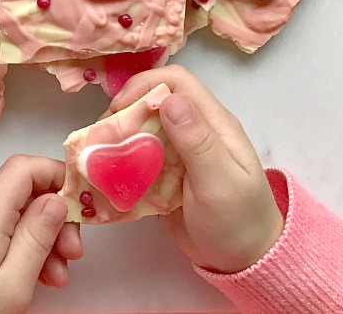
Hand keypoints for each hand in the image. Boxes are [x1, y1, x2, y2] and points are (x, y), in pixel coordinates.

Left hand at [0, 155, 82, 313]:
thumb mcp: (14, 282)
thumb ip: (37, 237)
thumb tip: (58, 199)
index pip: (23, 167)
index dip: (56, 174)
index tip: (80, 201)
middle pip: (26, 191)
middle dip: (56, 217)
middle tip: (73, 253)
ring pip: (19, 210)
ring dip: (45, 236)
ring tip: (57, 274)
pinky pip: (5, 225)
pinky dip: (26, 243)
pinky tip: (39, 273)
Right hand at [109, 65, 283, 273]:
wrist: (243, 261)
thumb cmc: (238, 222)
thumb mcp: (220, 182)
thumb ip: (197, 141)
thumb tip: (169, 99)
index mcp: (214, 124)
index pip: (176, 82)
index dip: (144, 86)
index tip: (118, 109)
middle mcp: (194, 130)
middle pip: (152, 101)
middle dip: (123, 113)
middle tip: (102, 137)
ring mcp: (178, 151)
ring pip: (141, 126)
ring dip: (118, 136)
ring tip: (99, 155)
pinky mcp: (164, 171)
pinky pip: (138, 153)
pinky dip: (120, 158)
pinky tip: (107, 172)